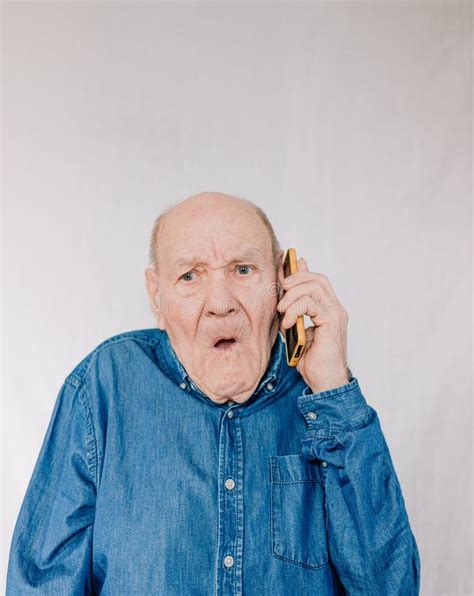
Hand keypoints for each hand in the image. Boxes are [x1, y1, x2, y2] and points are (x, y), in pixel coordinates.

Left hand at [277, 257, 349, 392]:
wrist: (325, 382)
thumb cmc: (312, 360)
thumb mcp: (297, 330)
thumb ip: (294, 311)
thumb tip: (286, 295)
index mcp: (329, 309)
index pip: (317, 280)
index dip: (300, 273)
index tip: (282, 274)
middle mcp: (336, 309)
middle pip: (317, 278)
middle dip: (295, 280)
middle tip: (281, 292)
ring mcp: (336, 314)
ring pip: (314, 287)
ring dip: (292, 297)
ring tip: (282, 312)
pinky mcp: (332, 322)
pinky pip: (310, 304)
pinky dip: (294, 310)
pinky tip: (287, 324)